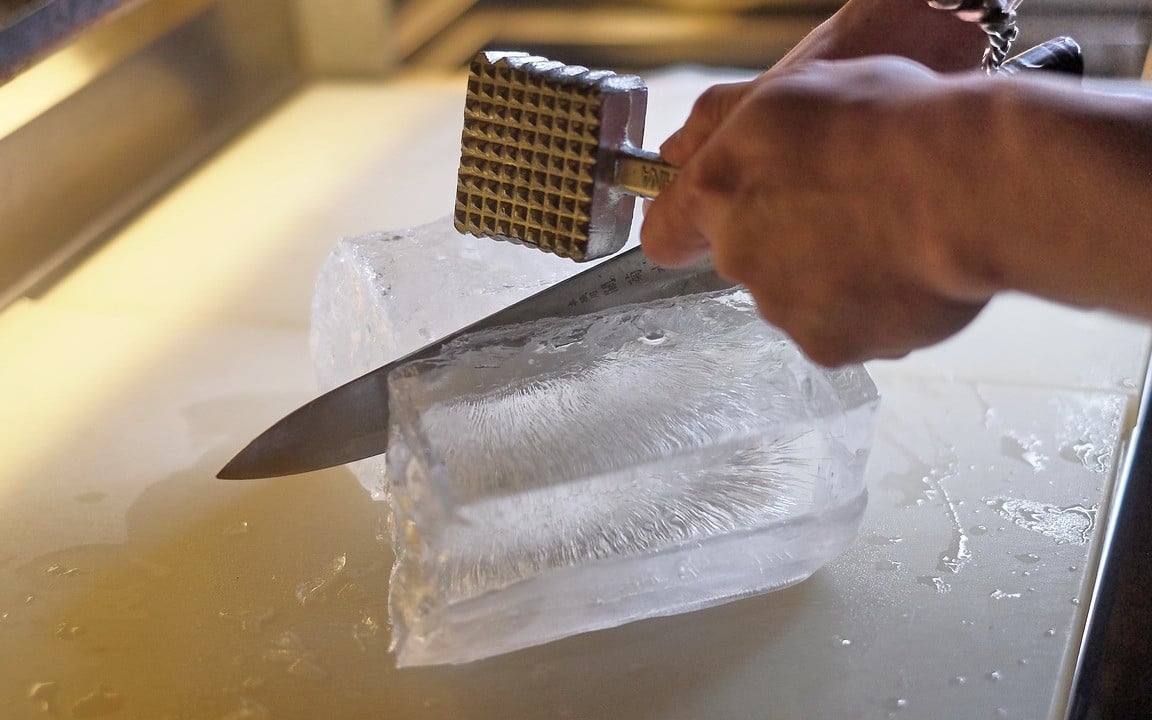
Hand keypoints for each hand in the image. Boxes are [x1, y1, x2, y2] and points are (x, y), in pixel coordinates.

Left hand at [641, 57, 993, 365]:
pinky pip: (844, 328)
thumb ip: (724, 123)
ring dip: (830, 273)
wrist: (969, 188)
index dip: (686, 226)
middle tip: (847, 203)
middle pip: (747, 258)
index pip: (665, 233)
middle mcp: (739, 256)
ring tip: (889, 232)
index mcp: (719, 189)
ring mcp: (783, 308)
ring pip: (798, 295)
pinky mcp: (830, 347)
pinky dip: (870, 308)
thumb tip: (680, 150)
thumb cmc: (890, 125)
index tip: (709, 221)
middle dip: (784, 237)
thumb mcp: (794, 91)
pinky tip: (907, 269)